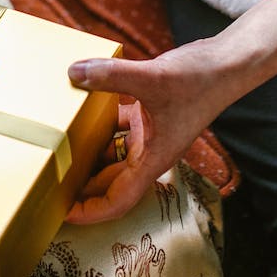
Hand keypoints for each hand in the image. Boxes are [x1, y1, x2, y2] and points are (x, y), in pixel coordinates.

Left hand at [63, 40, 238, 224]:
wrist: (228, 63)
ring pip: (112, 150)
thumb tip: (73, 72)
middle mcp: (150, 150)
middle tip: (48, 180)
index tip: (62, 212)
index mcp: (154, 159)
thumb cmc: (201, 80)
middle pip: (110, 179)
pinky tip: (78, 103)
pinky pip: (117, 122)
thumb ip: (111, 76)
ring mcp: (150, 131)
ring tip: (57, 147)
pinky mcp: (149, 111)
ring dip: (88, 150)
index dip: (90, 211)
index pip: (118, 200)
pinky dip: (99, 117)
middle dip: (82, 184)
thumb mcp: (152, 79)